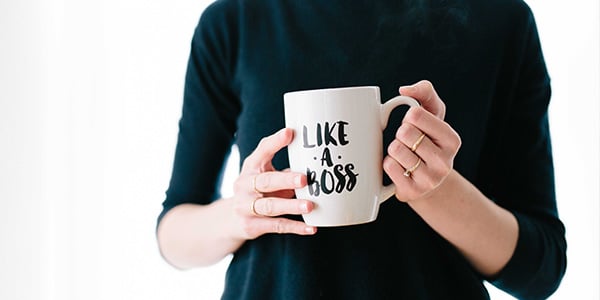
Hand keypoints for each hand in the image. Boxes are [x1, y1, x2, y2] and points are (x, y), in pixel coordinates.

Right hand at [231, 128, 316, 239]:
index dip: (275, 142)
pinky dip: (295, 227)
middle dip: (285, 180)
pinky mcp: (251, 226)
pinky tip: (311, 228)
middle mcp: (244, 185)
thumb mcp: (266, 174)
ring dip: (291, 206)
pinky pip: (276, 226)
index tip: (290, 133)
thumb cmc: (258, 191)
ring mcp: (245, 207)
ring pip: (270, 206)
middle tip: (304, 179)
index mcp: (251, 167)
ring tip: (310, 206)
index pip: (262, 151)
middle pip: (266, 181)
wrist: (231, 219)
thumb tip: (317, 162)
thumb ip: (285, 169)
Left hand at [383, 80, 461, 201]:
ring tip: (404, 155)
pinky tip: (399, 168)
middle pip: (404, 132)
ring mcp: (430, 180)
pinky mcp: (413, 192)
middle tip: (409, 142)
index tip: (415, 125)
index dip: (409, 117)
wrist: (427, 180)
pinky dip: (388, 163)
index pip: (415, 115)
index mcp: (452, 140)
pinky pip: (389, 166)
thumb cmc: (427, 140)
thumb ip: (424, 92)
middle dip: (401, 134)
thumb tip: (405, 90)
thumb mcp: (432, 114)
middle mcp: (445, 162)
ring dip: (394, 149)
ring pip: (395, 149)